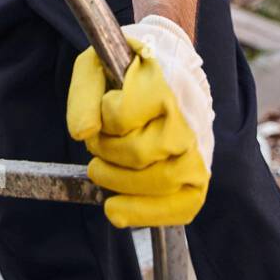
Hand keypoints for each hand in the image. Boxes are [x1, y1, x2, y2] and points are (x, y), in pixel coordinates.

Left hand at [67, 15, 214, 227]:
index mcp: (161, 84)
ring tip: (101, 170)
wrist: (167, 71)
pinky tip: (118, 209)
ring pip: (157, 182)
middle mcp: (186, 120)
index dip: (105, 113)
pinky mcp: (197, 180)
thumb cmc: (126, 72)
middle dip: (104, 152)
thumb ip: (84, 94)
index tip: (107, 103)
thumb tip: (82, 133)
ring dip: (117, 183)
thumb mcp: (96, 66)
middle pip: (136, 153)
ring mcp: (196, 151)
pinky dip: (145, 214)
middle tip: (96, 144)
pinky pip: (180, 208)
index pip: (122, 116)